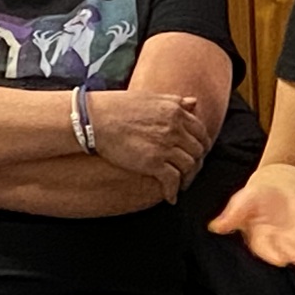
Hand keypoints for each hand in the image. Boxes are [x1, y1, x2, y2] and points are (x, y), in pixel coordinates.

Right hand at [87, 90, 207, 202]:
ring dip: (186, 178)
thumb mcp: (151, 97)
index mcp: (176, 111)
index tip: (195, 154)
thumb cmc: (118, 107)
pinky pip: (173, 180)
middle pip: (197, 150)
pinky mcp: (153, 162)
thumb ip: (175, 101)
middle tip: (189, 172)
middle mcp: (175, 128)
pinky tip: (170, 197)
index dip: (200, 145)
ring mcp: (165, 145)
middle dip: (196, 162)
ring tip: (180, 184)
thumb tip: (195, 102)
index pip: (200, 131)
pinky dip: (173, 190)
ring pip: (189, 165)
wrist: (93, 119)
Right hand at [209, 175, 294, 267]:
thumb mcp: (245, 201)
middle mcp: (278, 243)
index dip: (273, 254)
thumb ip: (233, 214)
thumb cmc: (258, 198)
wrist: (280, 190)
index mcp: (260, 240)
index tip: (280, 259)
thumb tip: (215, 226)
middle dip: (294, 253)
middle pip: (286, 252)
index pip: (266, 250)